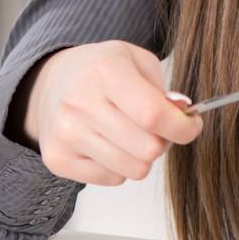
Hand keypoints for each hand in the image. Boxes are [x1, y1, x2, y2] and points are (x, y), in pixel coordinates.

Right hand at [13, 41, 203, 186]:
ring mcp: (67, 133)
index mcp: (105, 71)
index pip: (154, 114)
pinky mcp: (58, 158)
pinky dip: (117, 167)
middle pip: (147, 149)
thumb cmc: (97, 71)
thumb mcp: (134, 59)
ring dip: (140, 157)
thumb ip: (162, 88)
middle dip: (162, 142)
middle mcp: (81, 102)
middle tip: (155, 129)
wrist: (48, 82)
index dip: (183, 128)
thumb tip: (181, 116)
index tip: (190, 126)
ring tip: (129, 135)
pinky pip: (110, 180)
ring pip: (133, 170)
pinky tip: (107, 144)